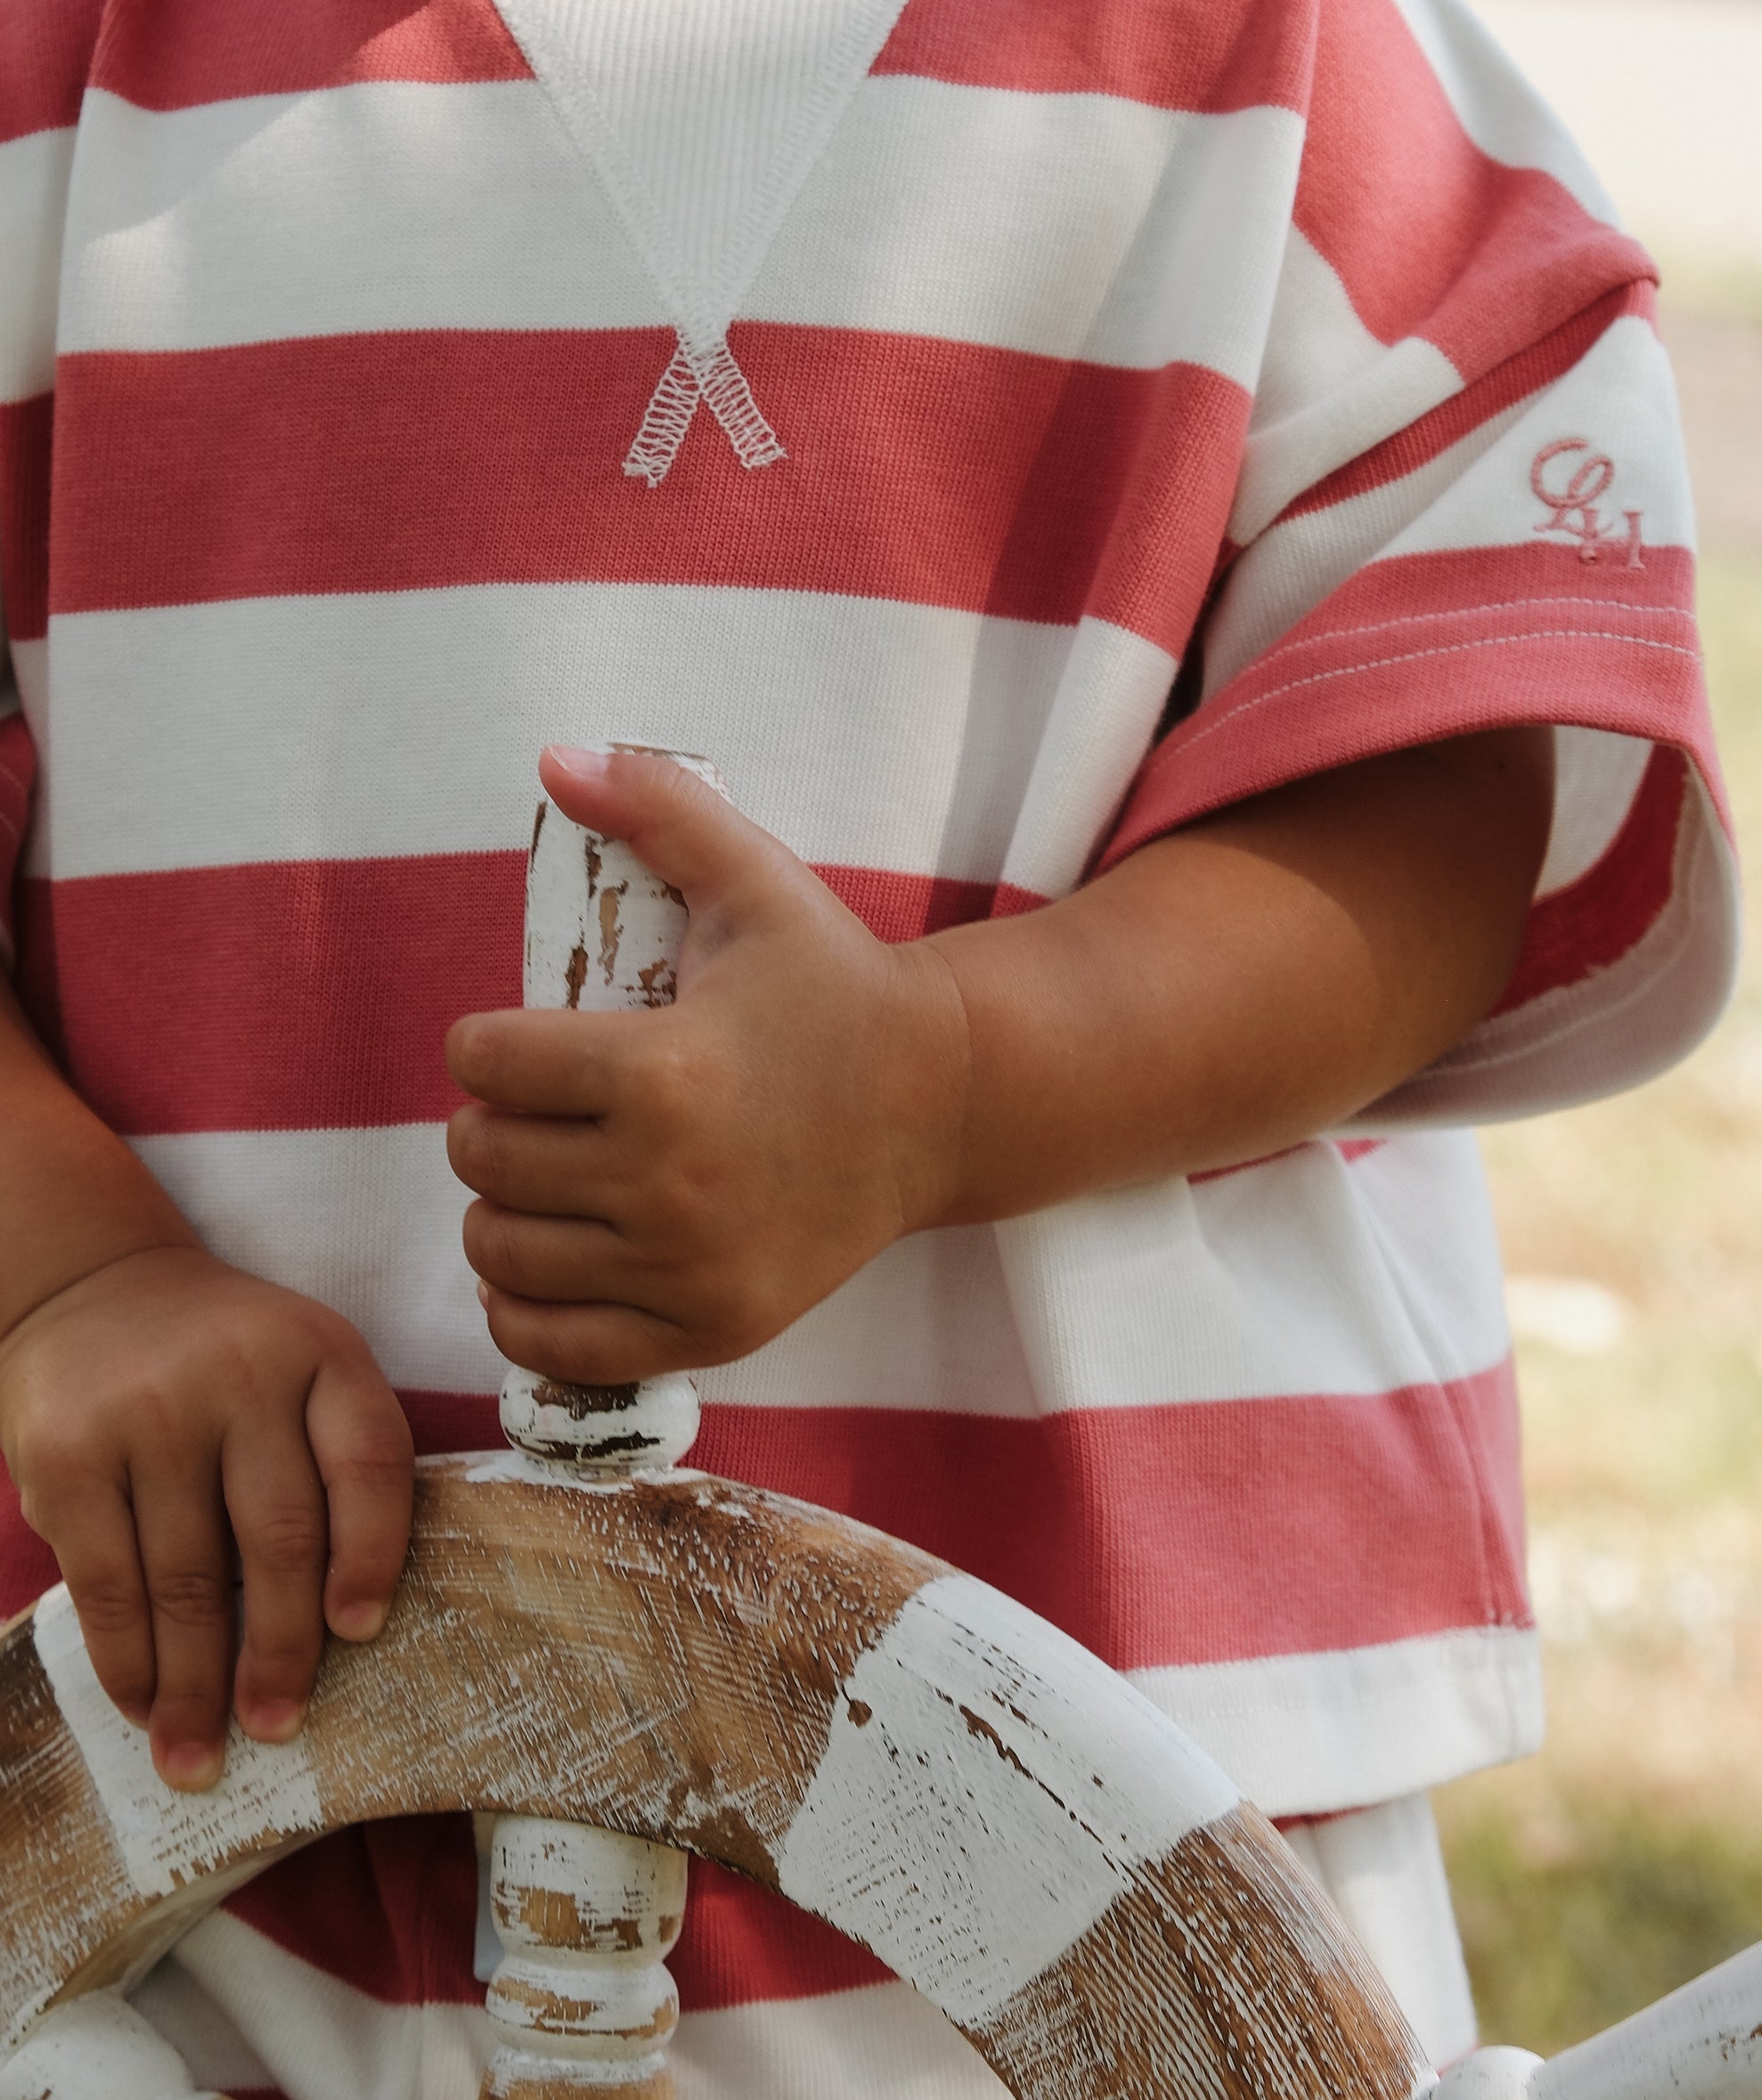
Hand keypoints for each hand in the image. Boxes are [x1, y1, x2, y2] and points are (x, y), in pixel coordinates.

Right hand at [0, 1246, 415, 1790]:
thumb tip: (344, 1627)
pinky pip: (107, 1582)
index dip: (371, 1555)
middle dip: (280, 1652)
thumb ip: (334, 1462)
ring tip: (201, 1757)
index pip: (368, 1462)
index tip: (359, 1633)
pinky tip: (144, 1705)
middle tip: (279, 1727)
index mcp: (322, 1355)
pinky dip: (127, 1659)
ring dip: (196, 1685)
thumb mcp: (304, 1370)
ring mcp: (149, 1415)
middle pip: (278, 1538)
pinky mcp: (69, 1455)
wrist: (97, 1288)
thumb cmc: (228, 1361)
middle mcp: (241, 1376)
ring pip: (186, 1578)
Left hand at [446, 749, 968, 1381]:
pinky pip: (553, 1344)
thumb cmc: (832, 987)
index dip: (483, 1044)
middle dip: (487, 1123)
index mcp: (661, 1070)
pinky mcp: (706, 1327)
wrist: (941, 1104)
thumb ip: (657, 810)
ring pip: (501, 1252)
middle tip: (527, 1107)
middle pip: (482, 1158)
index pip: (485, 1063)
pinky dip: (523, 1308)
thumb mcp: (755, 883)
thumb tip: (556, 756)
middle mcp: (665, 1180)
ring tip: (536, 1176)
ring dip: (498, 1210)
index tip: (512, 1041)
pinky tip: (546, 1258)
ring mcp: (685, 1266)